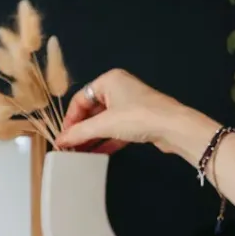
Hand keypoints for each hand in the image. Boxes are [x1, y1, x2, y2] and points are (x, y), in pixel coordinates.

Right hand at [57, 69, 217, 159]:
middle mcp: (119, 89)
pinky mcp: (138, 120)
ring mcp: (129, 105)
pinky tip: (96, 154)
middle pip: (91, 111)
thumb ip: (80, 132)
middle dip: (81, 130)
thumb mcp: (104, 124)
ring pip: (104, 122)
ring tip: (79, 153)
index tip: (63, 137)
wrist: (174, 127)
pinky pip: (116, 130)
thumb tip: (60, 141)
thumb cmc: (139, 117)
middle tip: (69, 147)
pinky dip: (106, 141)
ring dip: (92, 137)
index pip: (80, 99)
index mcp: (109, 80)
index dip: (70, 119)